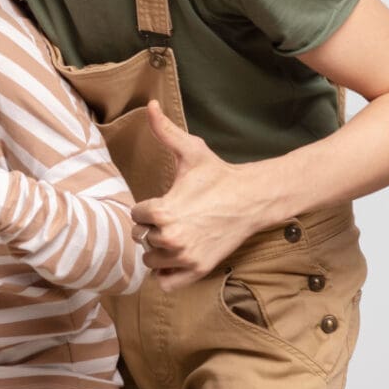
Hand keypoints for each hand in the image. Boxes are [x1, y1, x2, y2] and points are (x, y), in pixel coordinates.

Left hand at [131, 100, 265, 290]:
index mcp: (162, 211)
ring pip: (151, 260)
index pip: (135, 216)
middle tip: (172, 218)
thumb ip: (164, 130)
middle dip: (151, 229)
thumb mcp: (191, 151)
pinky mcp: (198, 270)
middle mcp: (170, 238)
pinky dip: (165, 275)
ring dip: (157, 250)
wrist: (253, 199)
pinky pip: (166, 283)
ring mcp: (185, 257)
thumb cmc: (219, 176)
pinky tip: (174, 258)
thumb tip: (149, 104)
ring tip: (175, 234)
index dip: (147, 209)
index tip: (164, 202)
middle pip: (141, 238)